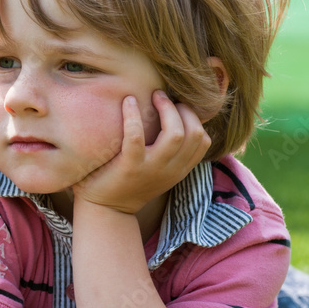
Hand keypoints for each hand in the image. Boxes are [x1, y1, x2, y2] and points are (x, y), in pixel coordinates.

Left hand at [73, 90, 210, 213]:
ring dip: (166, 109)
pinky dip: (133, 115)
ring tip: (153, 96)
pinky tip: (127, 101)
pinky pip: (135, 137)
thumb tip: (173, 118)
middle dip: (183, 109)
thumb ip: (168, 153)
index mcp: (179, 170)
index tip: (178, 107)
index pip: (203, 141)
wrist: (105, 211)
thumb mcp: (157, 171)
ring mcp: (151, 169)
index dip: (195, 118)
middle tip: (163, 96)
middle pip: (194, 133)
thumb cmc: (128, 183)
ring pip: (175, 134)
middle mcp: (170, 170)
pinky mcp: (129, 167)